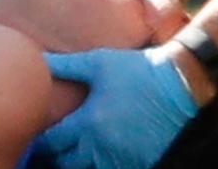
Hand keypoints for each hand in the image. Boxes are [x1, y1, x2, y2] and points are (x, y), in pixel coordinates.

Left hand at [37, 47, 197, 168]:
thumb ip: (66, 65)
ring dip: (79, 163)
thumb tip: (40, 59)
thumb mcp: (98, 63)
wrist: (179, 85)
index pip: (53, 143)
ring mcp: (122, 158)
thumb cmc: (136, 70)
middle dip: (58, 156)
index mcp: (88, 122)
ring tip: (75, 153)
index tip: (37, 137)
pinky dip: (103, 166)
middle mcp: (102, 146)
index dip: (42, 142)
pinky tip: (99, 155)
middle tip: (54, 148)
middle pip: (67, 164)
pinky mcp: (140, 163)